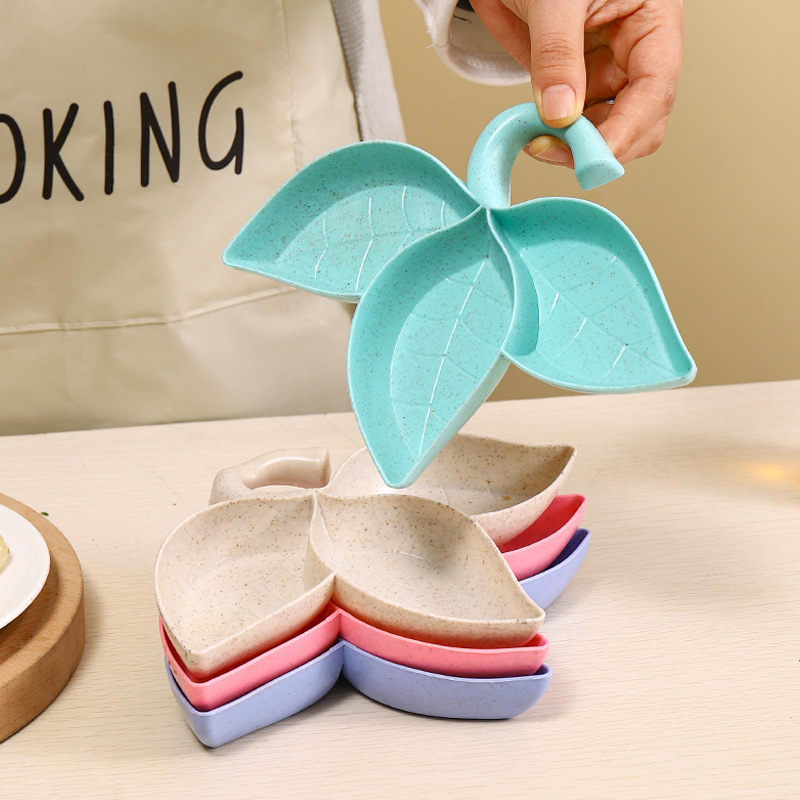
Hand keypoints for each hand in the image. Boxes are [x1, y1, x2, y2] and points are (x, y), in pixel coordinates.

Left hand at [469, 0, 684, 164]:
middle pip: (641, 123)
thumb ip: (557, 54)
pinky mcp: (576, 85)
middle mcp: (634, 54)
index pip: (656, 89)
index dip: (626, 129)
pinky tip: (531, 131)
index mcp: (653, 23)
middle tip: (553, 149)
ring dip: (575, 147)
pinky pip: (575, 126)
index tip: (591, 156)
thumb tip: (560, 114)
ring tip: (535, 138)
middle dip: (601, 145)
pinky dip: (555, 138)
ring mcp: (605, 72)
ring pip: (607, 132)